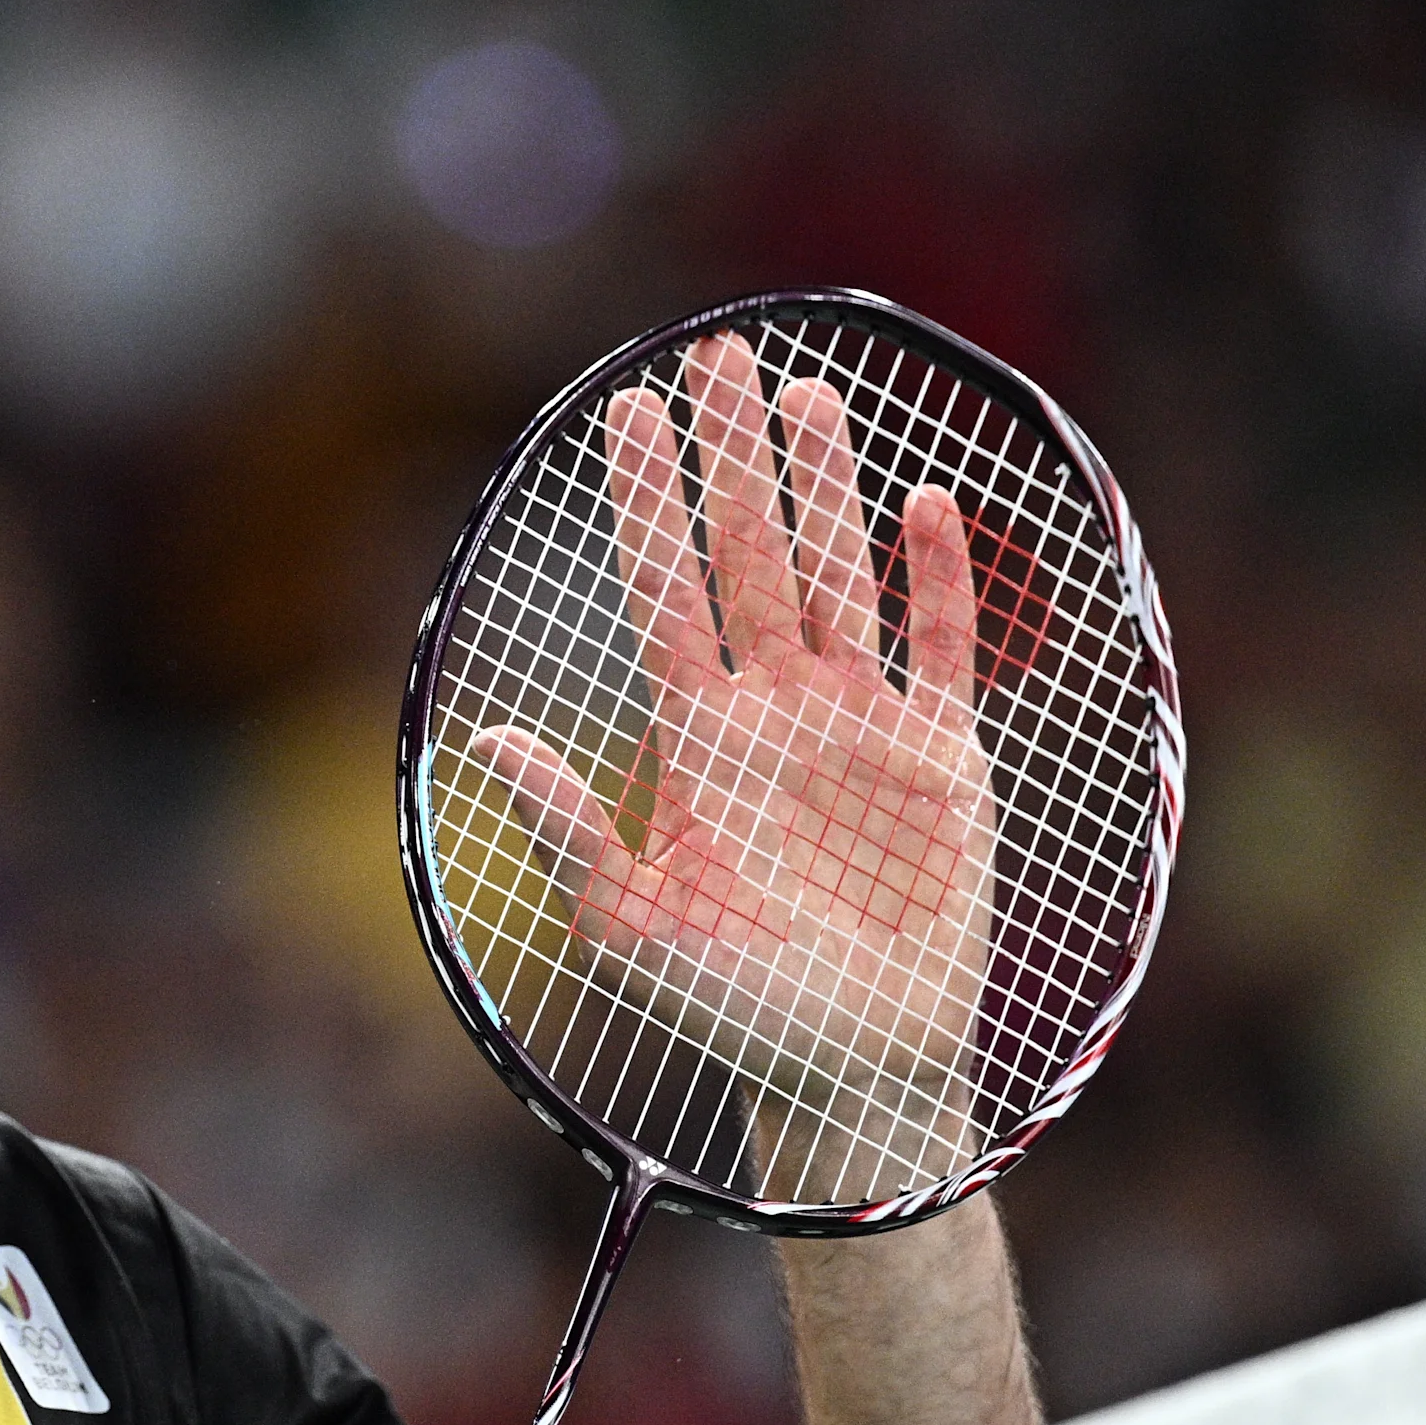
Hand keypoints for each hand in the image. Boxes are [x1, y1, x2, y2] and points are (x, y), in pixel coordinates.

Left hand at [476, 333, 994, 1182]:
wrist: (851, 1072)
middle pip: (748, 555)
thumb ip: (565, 825)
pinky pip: (945, 648)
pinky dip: (942, 580)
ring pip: (838, 575)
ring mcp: (859, 726)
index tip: (623, 413)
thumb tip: (480, 741)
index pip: (661, 594)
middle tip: (715, 352)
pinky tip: (931, 502)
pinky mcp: (942, 757)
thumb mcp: (626, 922)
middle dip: (730, 457)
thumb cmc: (731, 1010)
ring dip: (825, 486)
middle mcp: (773, 713)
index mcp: (694, 741)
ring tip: (803, 391)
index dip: (644, 504)